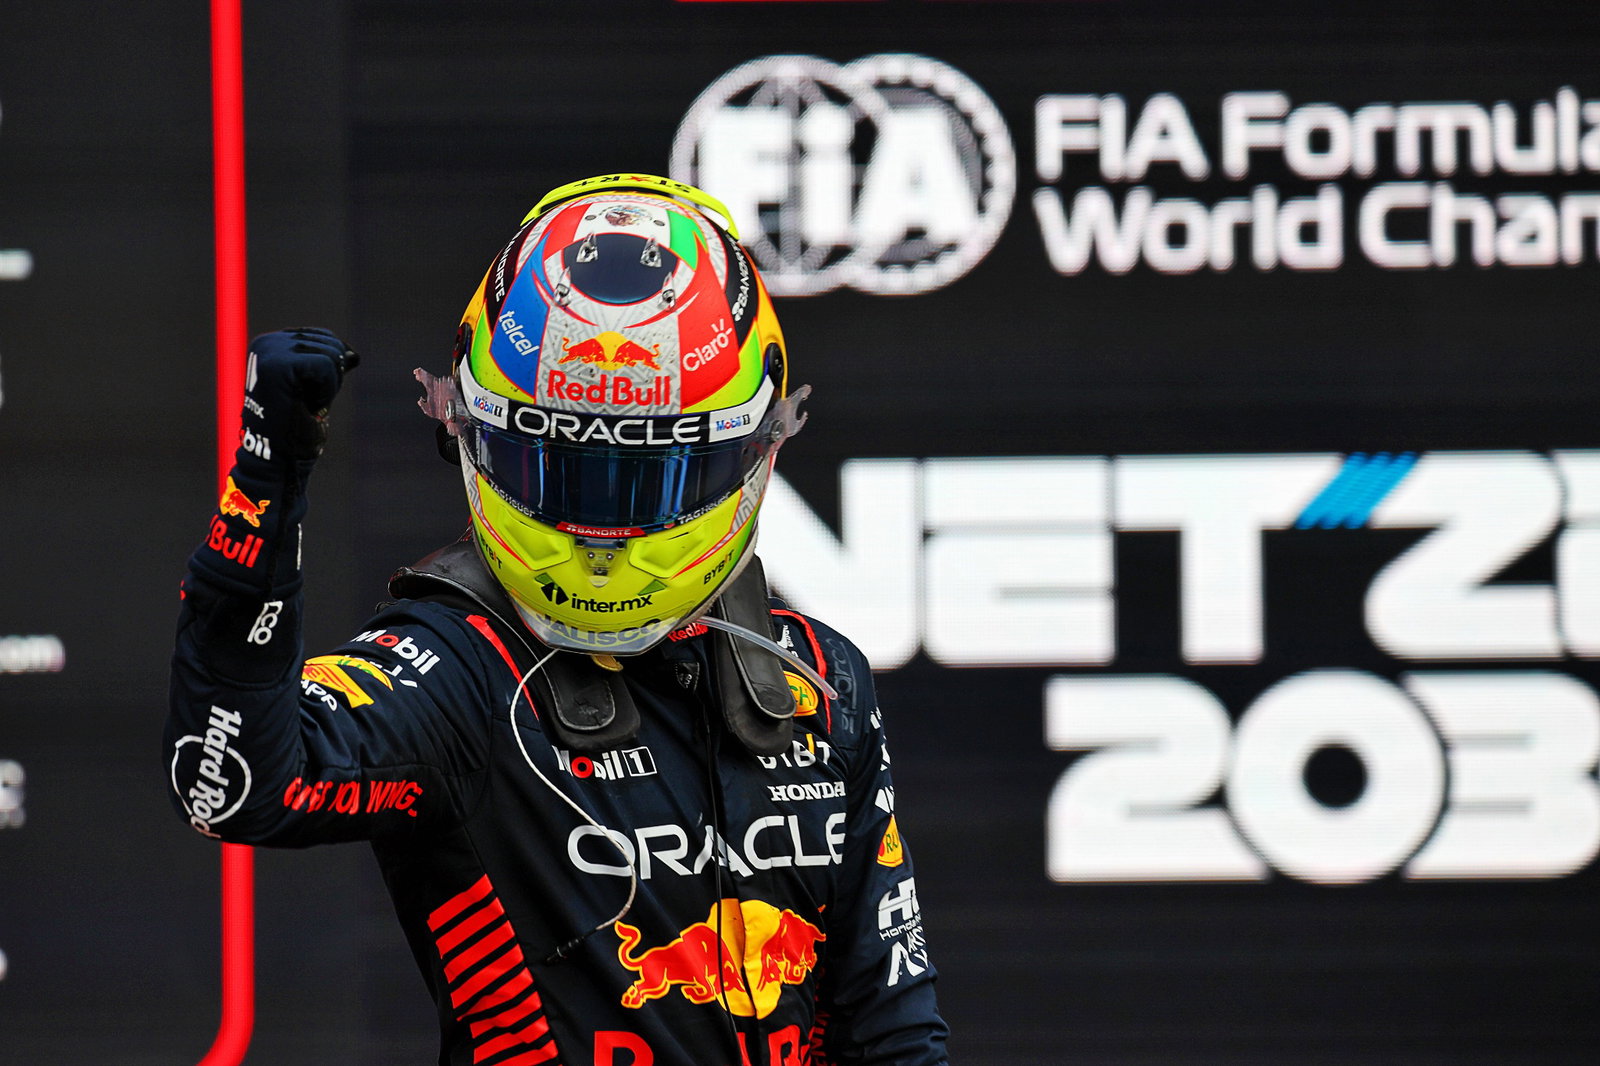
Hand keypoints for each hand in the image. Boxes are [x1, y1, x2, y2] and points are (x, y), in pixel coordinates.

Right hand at [240, 328, 359, 463]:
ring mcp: (270, 351)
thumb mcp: (316, 389)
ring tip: (303, 403)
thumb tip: (353, 355)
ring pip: (330, 353)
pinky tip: (307, 404)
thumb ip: (329, 368)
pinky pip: (326, 365)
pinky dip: (326, 389)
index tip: (308, 395)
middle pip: (330, 343)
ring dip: (328, 386)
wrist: (278, 457)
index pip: (325, 338)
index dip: (332, 370)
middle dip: (331, 377)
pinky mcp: (278, 364)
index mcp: (272, 345)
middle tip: (306, 401)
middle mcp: (268, 343)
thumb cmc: (296, 427)